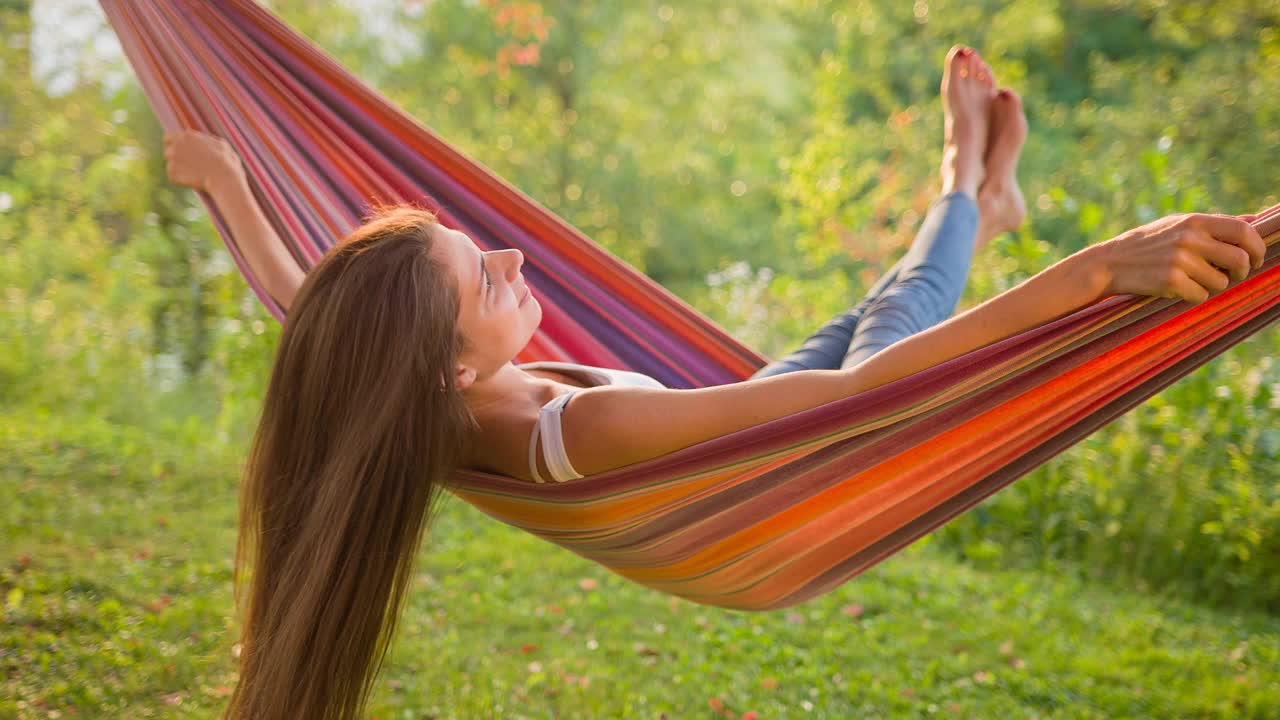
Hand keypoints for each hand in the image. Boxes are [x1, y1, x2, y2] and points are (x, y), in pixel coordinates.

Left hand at [163, 130, 242, 192]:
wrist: (224, 179)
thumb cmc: (227, 163)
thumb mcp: (221, 145)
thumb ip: (207, 141)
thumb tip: (202, 140)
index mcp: (187, 135)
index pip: (169, 138)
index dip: (174, 146)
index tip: (180, 154)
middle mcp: (176, 144)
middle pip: (167, 151)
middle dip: (175, 158)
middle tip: (189, 167)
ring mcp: (172, 158)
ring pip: (171, 165)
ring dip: (180, 170)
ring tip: (196, 175)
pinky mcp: (171, 172)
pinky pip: (173, 177)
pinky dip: (181, 181)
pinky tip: (194, 181)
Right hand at [1094, 213, 1265, 303]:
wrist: (1109, 263)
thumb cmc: (1148, 243)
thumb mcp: (1178, 224)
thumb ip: (1215, 223)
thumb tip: (1254, 219)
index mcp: (1195, 221)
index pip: (1244, 231)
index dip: (1257, 247)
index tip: (1255, 258)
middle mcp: (1190, 238)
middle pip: (1240, 260)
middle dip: (1242, 272)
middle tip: (1233, 275)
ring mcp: (1180, 260)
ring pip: (1221, 282)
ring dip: (1211, 285)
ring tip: (1191, 279)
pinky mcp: (1171, 281)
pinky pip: (1200, 295)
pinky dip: (1192, 296)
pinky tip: (1176, 288)